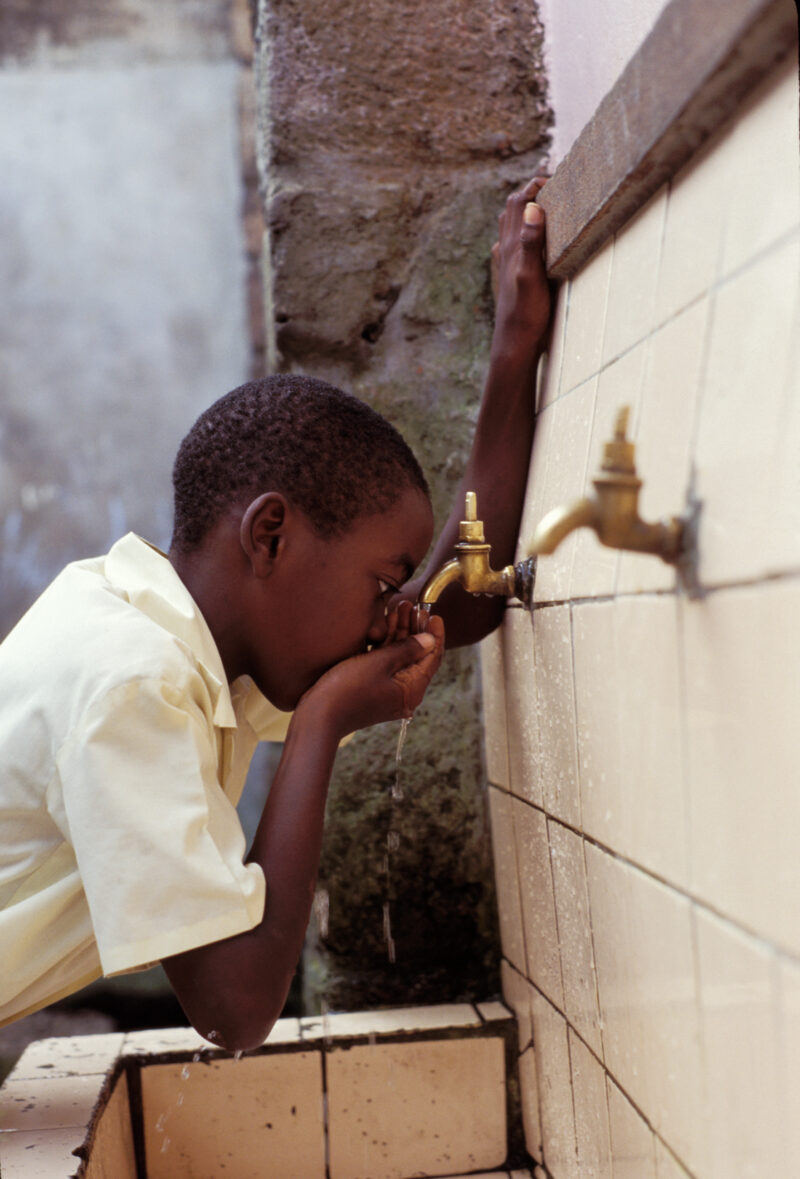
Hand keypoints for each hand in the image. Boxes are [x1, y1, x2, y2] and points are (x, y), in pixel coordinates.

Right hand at [300, 611, 444, 736]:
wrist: (318, 717)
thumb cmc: (348, 689)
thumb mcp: (380, 663)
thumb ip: (407, 649)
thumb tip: (430, 640)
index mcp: (412, 690)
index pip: (432, 659)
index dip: (435, 635)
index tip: (434, 615)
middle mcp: (404, 693)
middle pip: (417, 657)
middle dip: (415, 629)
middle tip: (413, 607)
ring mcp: (389, 692)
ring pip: (401, 658)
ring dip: (400, 634)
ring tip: (400, 608)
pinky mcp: (374, 689)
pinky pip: (387, 664)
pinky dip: (387, 645)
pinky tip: (384, 625)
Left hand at [490, 175, 551, 362]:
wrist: (514, 344)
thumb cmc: (525, 314)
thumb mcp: (532, 276)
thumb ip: (530, 242)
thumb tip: (533, 207)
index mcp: (511, 245)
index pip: (518, 201)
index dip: (535, 185)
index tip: (557, 178)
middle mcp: (505, 250)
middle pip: (512, 208)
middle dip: (531, 191)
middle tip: (554, 185)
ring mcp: (506, 263)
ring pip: (510, 225)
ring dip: (525, 210)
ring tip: (545, 204)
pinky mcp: (511, 276)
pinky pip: (513, 244)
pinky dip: (524, 231)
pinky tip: (531, 240)